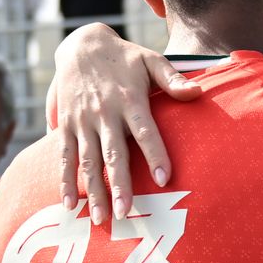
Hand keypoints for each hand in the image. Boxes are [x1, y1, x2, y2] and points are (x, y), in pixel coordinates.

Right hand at [47, 23, 201, 222]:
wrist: (79, 44)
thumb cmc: (124, 58)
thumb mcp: (150, 60)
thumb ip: (173, 78)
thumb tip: (198, 91)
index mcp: (129, 100)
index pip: (145, 132)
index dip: (155, 155)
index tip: (164, 180)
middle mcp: (104, 114)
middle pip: (112, 154)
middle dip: (118, 184)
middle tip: (125, 212)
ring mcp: (82, 122)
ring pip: (87, 161)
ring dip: (93, 191)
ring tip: (99, 219)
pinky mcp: (66, 126)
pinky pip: (65, 156)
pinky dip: (65, 181)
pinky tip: (69, 205)